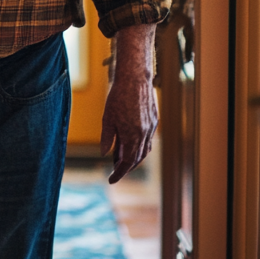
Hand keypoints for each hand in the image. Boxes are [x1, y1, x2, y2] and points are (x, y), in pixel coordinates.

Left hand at [101, 23, 157, 182]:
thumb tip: (105, 153)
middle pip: (137, 158)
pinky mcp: (154, 121)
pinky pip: (148, 140)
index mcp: (132, 135)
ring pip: (145, 150)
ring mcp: (151, 128)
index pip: (126, 162)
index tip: (111, 180)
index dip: (119, 172)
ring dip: (134, 158)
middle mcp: (144, 134)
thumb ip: (107, 137)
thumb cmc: (118, 97)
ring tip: (121, 159)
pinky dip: (140, 146)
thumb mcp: (107, 118)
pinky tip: (131, 144)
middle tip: (115, 171)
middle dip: (126, 167)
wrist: (135, 79)